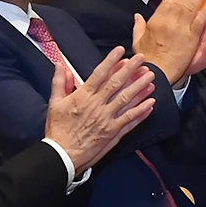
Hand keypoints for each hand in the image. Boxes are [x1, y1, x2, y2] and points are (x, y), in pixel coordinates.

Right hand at [42, 49, 156, 171]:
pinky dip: (141, 111)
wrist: (62, 155)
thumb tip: (60, 64)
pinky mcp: (113, 133)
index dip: (111, 61)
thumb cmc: (57, 129)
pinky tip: (151, 103)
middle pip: (116, 84)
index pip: (100, 74)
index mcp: (83, 96)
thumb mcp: (54, 103)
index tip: (121, 51)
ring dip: (140, 87)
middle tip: (142, 59)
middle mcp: (97, 105)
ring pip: (127, 100)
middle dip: (131, 70)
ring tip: (151, 77)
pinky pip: (130, 120)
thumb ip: (59, 82)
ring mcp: (107, 119)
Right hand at [130, 0, 205, 84]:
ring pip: (191, 8)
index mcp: (156, 21)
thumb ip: (138, 25)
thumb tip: (137, 16)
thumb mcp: (138, 39)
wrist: (156, 71)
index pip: (168, 2)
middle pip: (181, 1)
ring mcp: (181, 29)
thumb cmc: (147, 58)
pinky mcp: (191, 38)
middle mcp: (169, 22)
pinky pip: (200, 21)